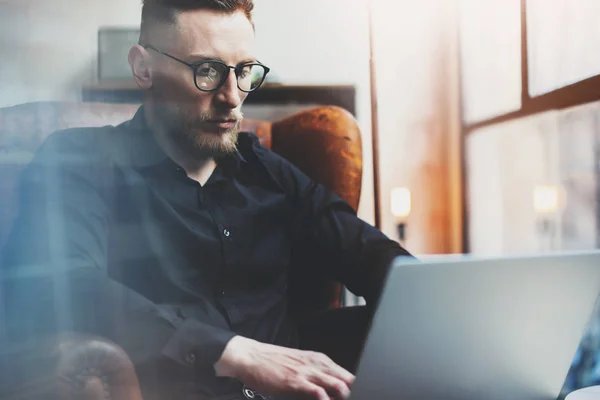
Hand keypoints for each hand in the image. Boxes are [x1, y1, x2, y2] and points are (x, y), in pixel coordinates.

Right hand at [214, 336, 354, 399]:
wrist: (250, 356)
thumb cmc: (273, 363)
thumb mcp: (300, 365)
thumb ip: (317, 376)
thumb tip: (332, 390)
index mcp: (320, 360)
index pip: (348, 375)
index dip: (357, 387)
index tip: (363, 394)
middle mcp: (317, 364)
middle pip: (348, 380)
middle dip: (355, 392)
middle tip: (362, 397)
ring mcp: (307, 372)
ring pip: (337, 384)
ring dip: (345, 395)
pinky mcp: (295, 381)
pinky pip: (317, 392)